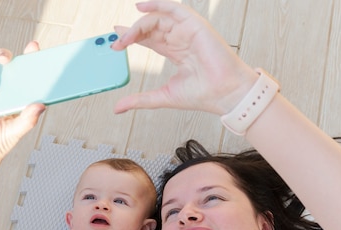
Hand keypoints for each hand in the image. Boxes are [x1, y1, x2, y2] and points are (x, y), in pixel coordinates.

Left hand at [112, 1, 256, 114]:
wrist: (225, 94)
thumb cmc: (203, 95)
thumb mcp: (163, 97)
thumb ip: (140, 100)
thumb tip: (118, 108)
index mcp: (177, 52)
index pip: (151, 39)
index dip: (132, 37)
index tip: (116, 41)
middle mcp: (181, 39)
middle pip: (151, 28)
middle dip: (131, 33)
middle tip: (117, 43)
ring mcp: (188, 31)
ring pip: (158, 19)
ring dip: (139, 26)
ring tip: (126, 38)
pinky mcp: (195, 25)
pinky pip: (173, 8)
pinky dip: (157, 4)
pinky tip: (140, 8)